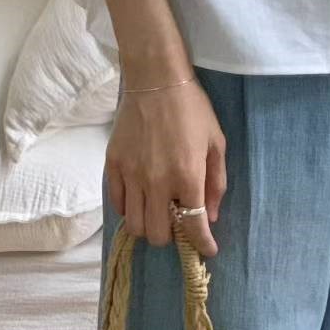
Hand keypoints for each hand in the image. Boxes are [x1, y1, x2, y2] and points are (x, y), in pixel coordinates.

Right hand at [105, 79, 227, 256]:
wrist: (156, 79)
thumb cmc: (192, 109)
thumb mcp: (216, 142)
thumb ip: (216, 182)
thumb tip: (211, 216)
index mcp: (187, 176)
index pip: (194, 227)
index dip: (203, 245)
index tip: (207, 250)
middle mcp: (157, 182)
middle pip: (158, 236)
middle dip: (172, 236)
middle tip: (177, 222)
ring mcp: (131, 174)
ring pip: (135, 225)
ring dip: (148, 225)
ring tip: (157, 211)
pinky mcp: (113, 164)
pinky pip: (117, 203)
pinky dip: (129, 209)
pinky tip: (139, 198)